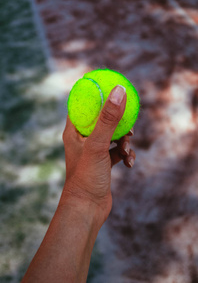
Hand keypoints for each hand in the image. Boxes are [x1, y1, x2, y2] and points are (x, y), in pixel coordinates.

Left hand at [61, 85, 135, 224]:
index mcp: (74, 131)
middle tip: (128, 123)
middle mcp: (82, 139)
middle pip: (102, 119)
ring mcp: (93, 151)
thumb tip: (119, 91)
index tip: (111, 88)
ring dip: (124, 140)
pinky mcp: (103, 162)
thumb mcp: (98, 144)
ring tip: (126, 149)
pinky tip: (129, 163)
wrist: (88, 209)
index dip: (96, 95)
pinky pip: (117, 151)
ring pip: (113, 135)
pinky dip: (125, 154)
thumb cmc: (86, 176)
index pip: (82, 105)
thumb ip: (109, 118)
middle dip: (117, 121)